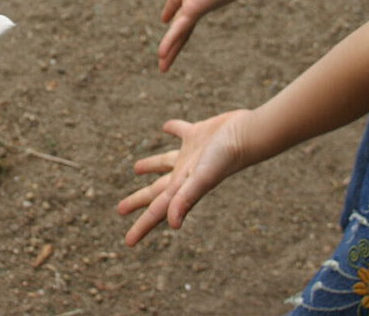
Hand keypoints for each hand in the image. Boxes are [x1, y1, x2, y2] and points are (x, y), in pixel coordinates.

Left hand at [117, 110, 246, 246]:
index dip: (142, 226)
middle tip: (120, 210)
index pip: (157, 210)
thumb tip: (172, 225)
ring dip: (151, 166)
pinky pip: (180, 131)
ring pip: (165, 163)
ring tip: (136, 169)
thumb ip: (186, 199)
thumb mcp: (202, 179)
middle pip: (156, 190)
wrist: (248, 134)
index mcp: (182, 187)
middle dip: (139, 200)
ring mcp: (192, 154)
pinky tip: (167, 127)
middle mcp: (185, 173)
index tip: (128, 243)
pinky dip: (173, 129)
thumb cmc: (224, 158)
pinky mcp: (198, 134)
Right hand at [158, 0, 249, 71]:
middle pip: (179, 25)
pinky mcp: (196, 11)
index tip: (164, 18)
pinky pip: (179, 30)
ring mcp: (196, 9)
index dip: (171, 8)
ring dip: (170, 50)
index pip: (178, 0)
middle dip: (171, 41)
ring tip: (162, 68)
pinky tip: (162, 56)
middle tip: (163, 57)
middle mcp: (194, 1)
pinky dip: (170, 43)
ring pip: (179, 34)